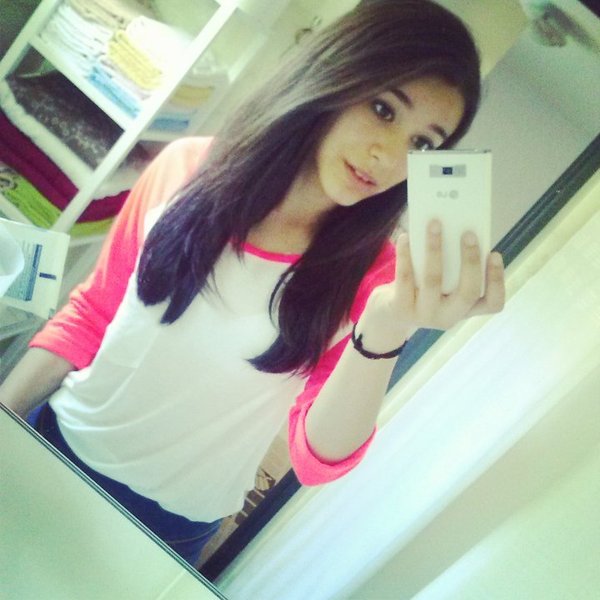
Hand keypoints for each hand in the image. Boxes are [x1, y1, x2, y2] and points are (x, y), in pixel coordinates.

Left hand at [359, 220, 504, 349]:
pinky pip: (405, 277)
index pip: (493, 303)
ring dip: (435, 249)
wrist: (389, 315)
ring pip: (433, 281)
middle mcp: (449, 316)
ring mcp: (425, 315)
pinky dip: (405, 254)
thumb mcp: (441, 284)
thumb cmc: (421, 291)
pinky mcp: (401, 308)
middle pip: (468, 292)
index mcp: (465, 309)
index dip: (497, 280)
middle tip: (469, 233)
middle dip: (470, 261)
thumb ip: (451, 267)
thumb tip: (452, 227)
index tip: (495, 254)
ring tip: (434, 224)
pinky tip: (405, 237)